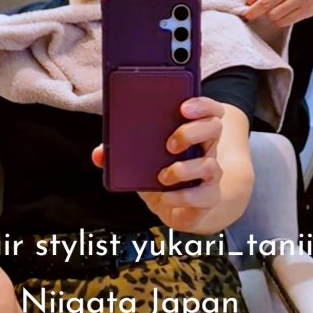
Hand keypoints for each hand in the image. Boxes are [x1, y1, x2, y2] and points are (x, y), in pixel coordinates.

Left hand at [92, 97, 224, 232]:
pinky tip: (165, 196)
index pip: (210, 109)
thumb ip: (120, 154)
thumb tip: (99, 153)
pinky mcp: (209, 197)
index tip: (182, 106)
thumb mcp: (141, 161)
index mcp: (193, 132)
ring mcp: (211, 174)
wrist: (179, 208)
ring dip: (183, 169)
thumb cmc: (162, 177)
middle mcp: (207, 149)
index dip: (201, 104)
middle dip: (191, 132)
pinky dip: (181, 196)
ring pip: (211, 164)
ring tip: (162, 175)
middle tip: (169, 143)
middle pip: (214, 128)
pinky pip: (203, 195)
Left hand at [244, 0, 312, 26]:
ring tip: (274, 11)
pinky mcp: (308, 9)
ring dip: (270, 15)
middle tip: (248, 15)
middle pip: (265, 2)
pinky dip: (280, 20)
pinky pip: (286, 20)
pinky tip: (282, 15)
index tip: (247, 3)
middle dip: (253, 11)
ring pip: (274, 14)